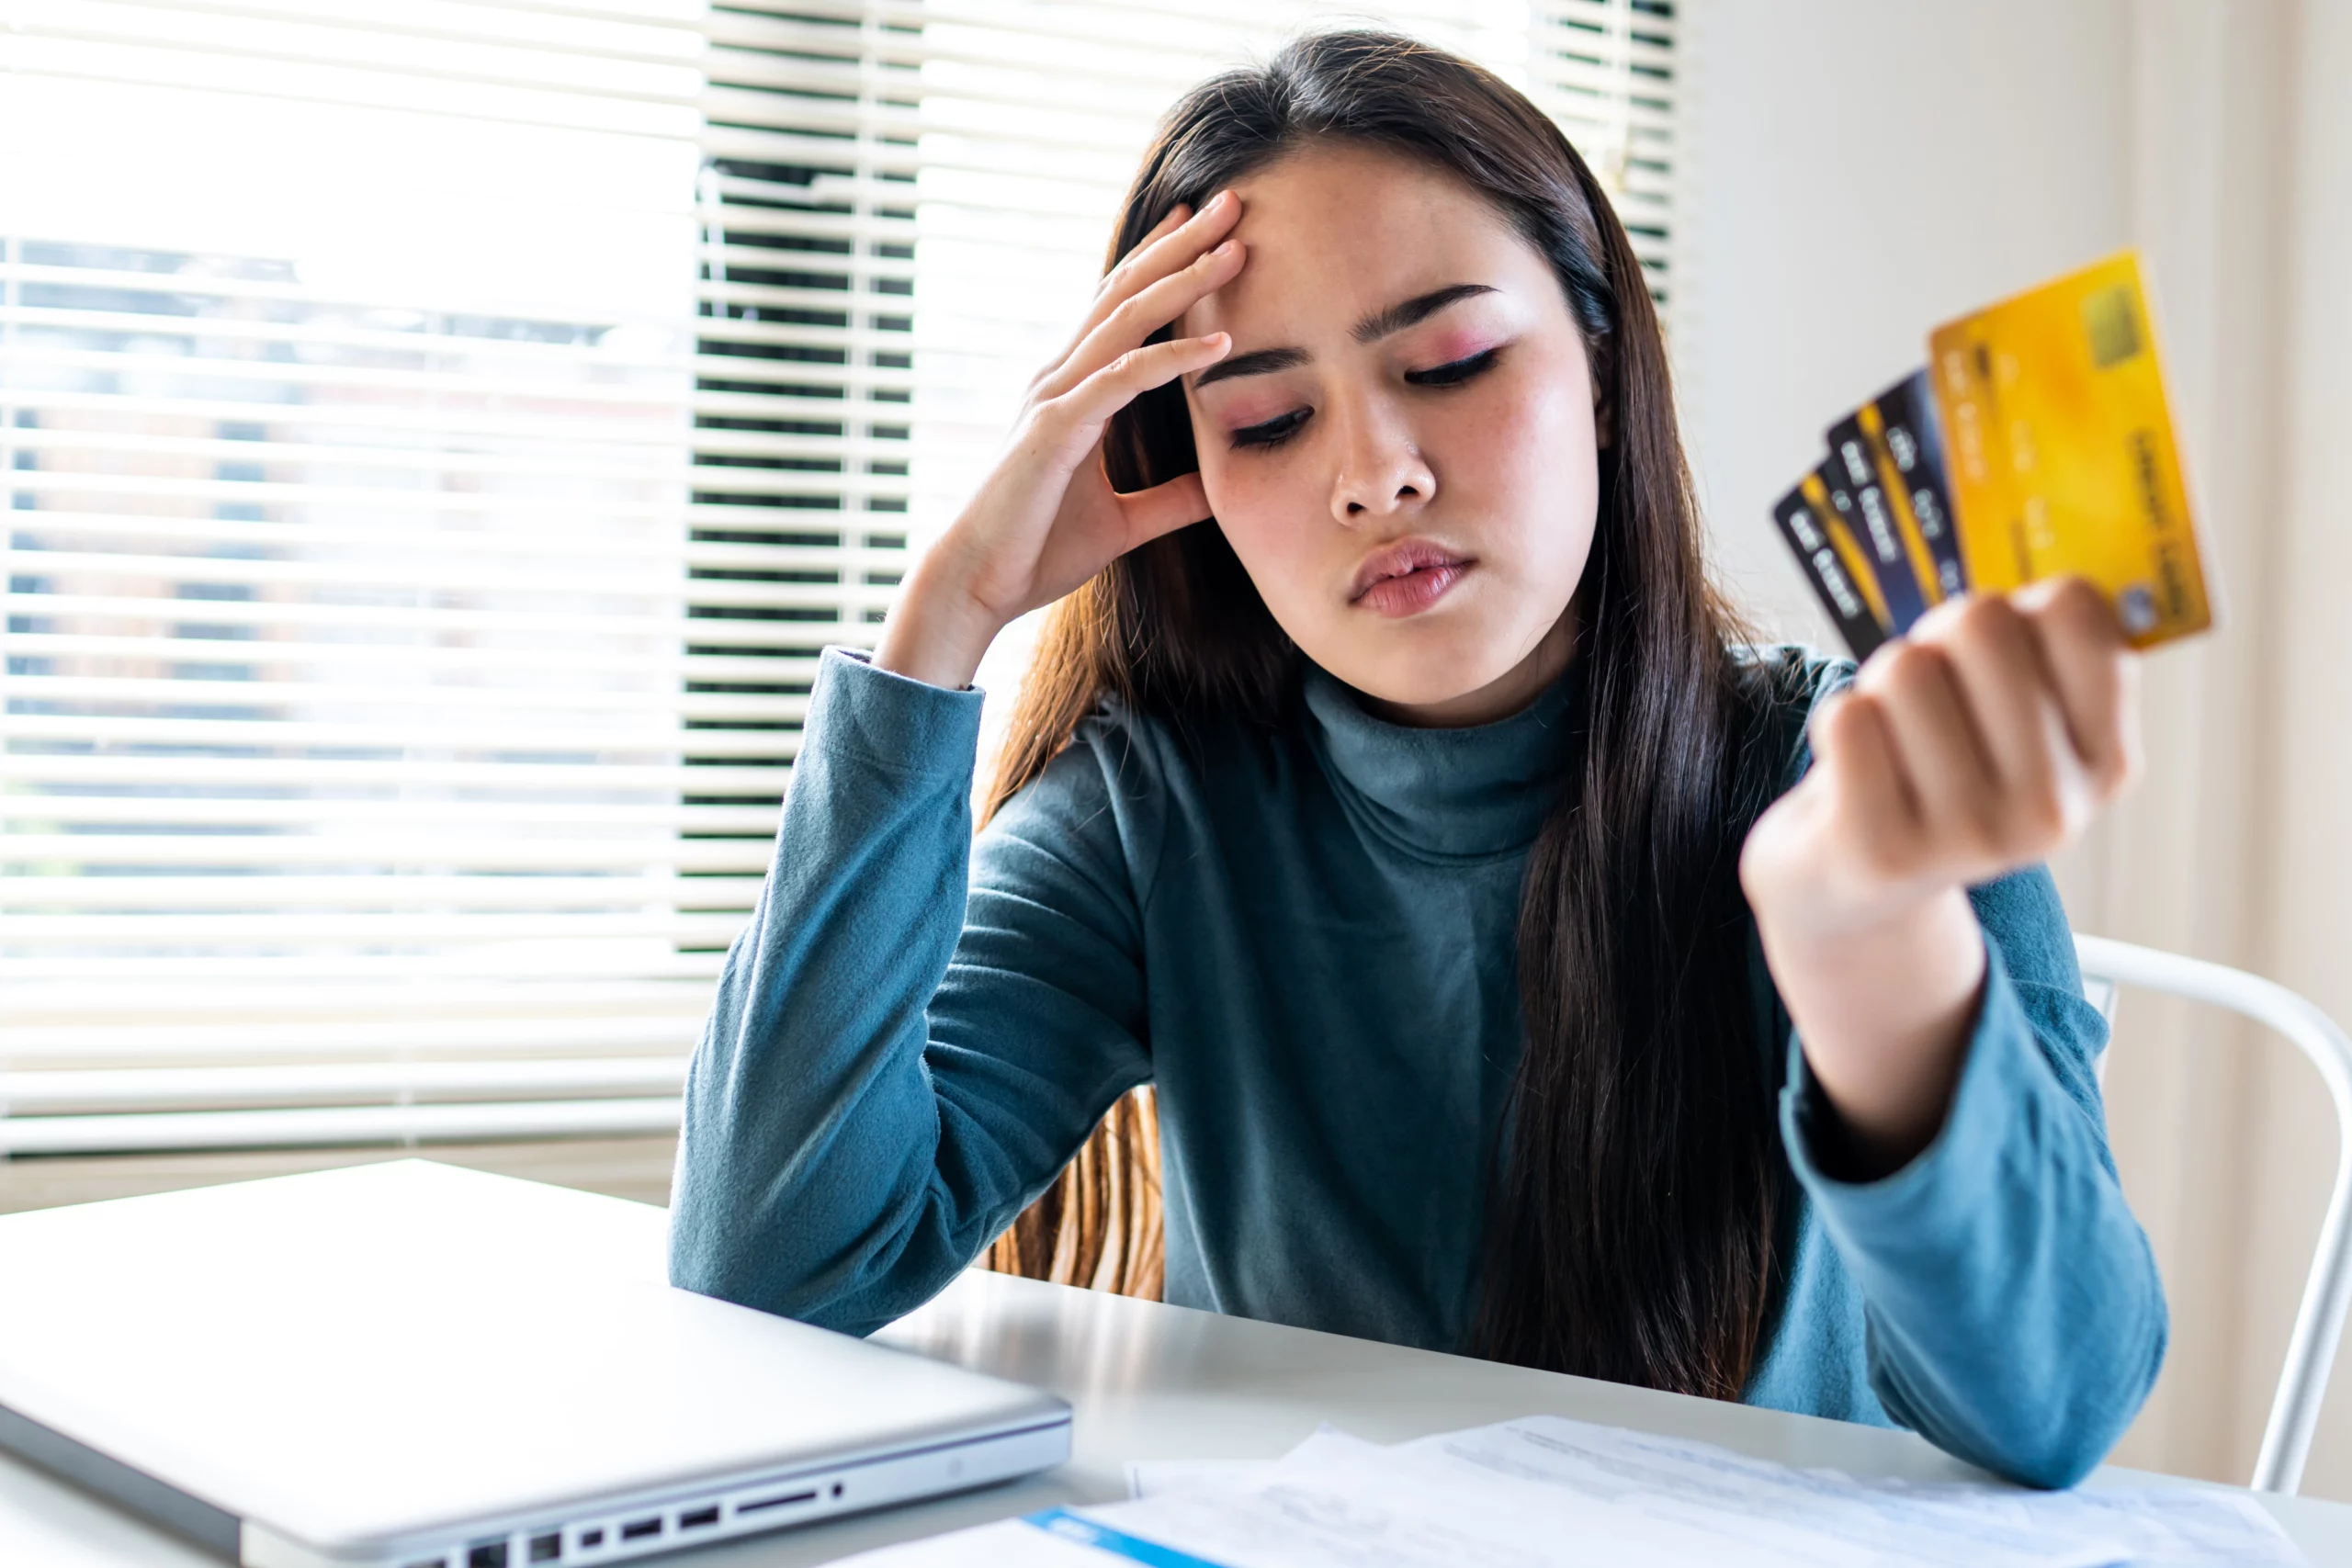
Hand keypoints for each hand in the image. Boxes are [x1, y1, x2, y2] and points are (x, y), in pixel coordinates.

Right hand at [873, 194, 1244, 688]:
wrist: (978, 586)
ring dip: (1183, 282)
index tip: (1206, 228)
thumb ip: (1170, 500)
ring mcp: (1054, 398)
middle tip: (1232, 205)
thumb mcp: (1123, 522)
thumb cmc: (1035, 551)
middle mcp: (1059, 379)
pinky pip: (1121, 381)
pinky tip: (1218, 344)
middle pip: (1125, 294)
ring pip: (1126, 322)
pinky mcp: (1055, 430)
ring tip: (1236, 251)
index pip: (1120, 310)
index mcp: (1071, 391)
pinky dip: (1171, 358)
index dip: (1161, 263)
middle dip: (1180, 246)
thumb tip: (1218, 491)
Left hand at [1739, 579, 2142, 1170]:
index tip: (1996, 663)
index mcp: (2107, 764)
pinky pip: (1846, 716)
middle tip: (1926, 703)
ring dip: (1880, 687)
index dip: (2017, 609)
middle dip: (1936, 642)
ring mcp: (1968, 839)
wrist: (1851, 887)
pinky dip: (1836, 723)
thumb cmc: (1938, 765)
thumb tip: (2069, 589)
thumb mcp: (2016, 714)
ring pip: (1905, 667)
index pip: (2077, 610)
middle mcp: (2052, 812)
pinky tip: (1852, 774)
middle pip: (1981, 621)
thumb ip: (2047, 641)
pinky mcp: (1880, 852)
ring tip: (1889, 743)